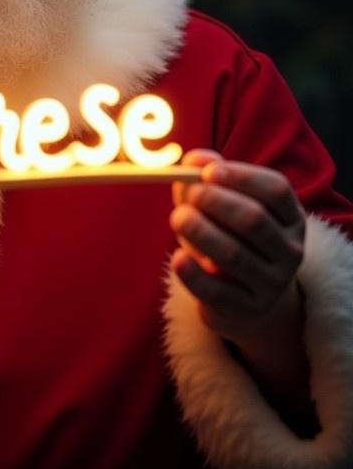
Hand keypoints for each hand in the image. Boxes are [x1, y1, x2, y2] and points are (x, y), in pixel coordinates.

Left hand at [169, 149, 305, 346]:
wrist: (245, 296)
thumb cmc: (230, 235)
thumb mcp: (224, 203)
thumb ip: (208, 176)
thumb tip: (194, 160)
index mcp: (291, 217)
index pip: (276, 190)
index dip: (241, 176)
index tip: (208, 171)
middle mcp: (290, 250)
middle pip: (253, 220)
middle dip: (214, 201)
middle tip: (188, 195)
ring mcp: (272, 283)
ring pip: (233, 254)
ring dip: (199, 231)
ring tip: (178, 218)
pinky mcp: (248, 309)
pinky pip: (217, 291)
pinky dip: (192, 273)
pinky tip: (178, 258)